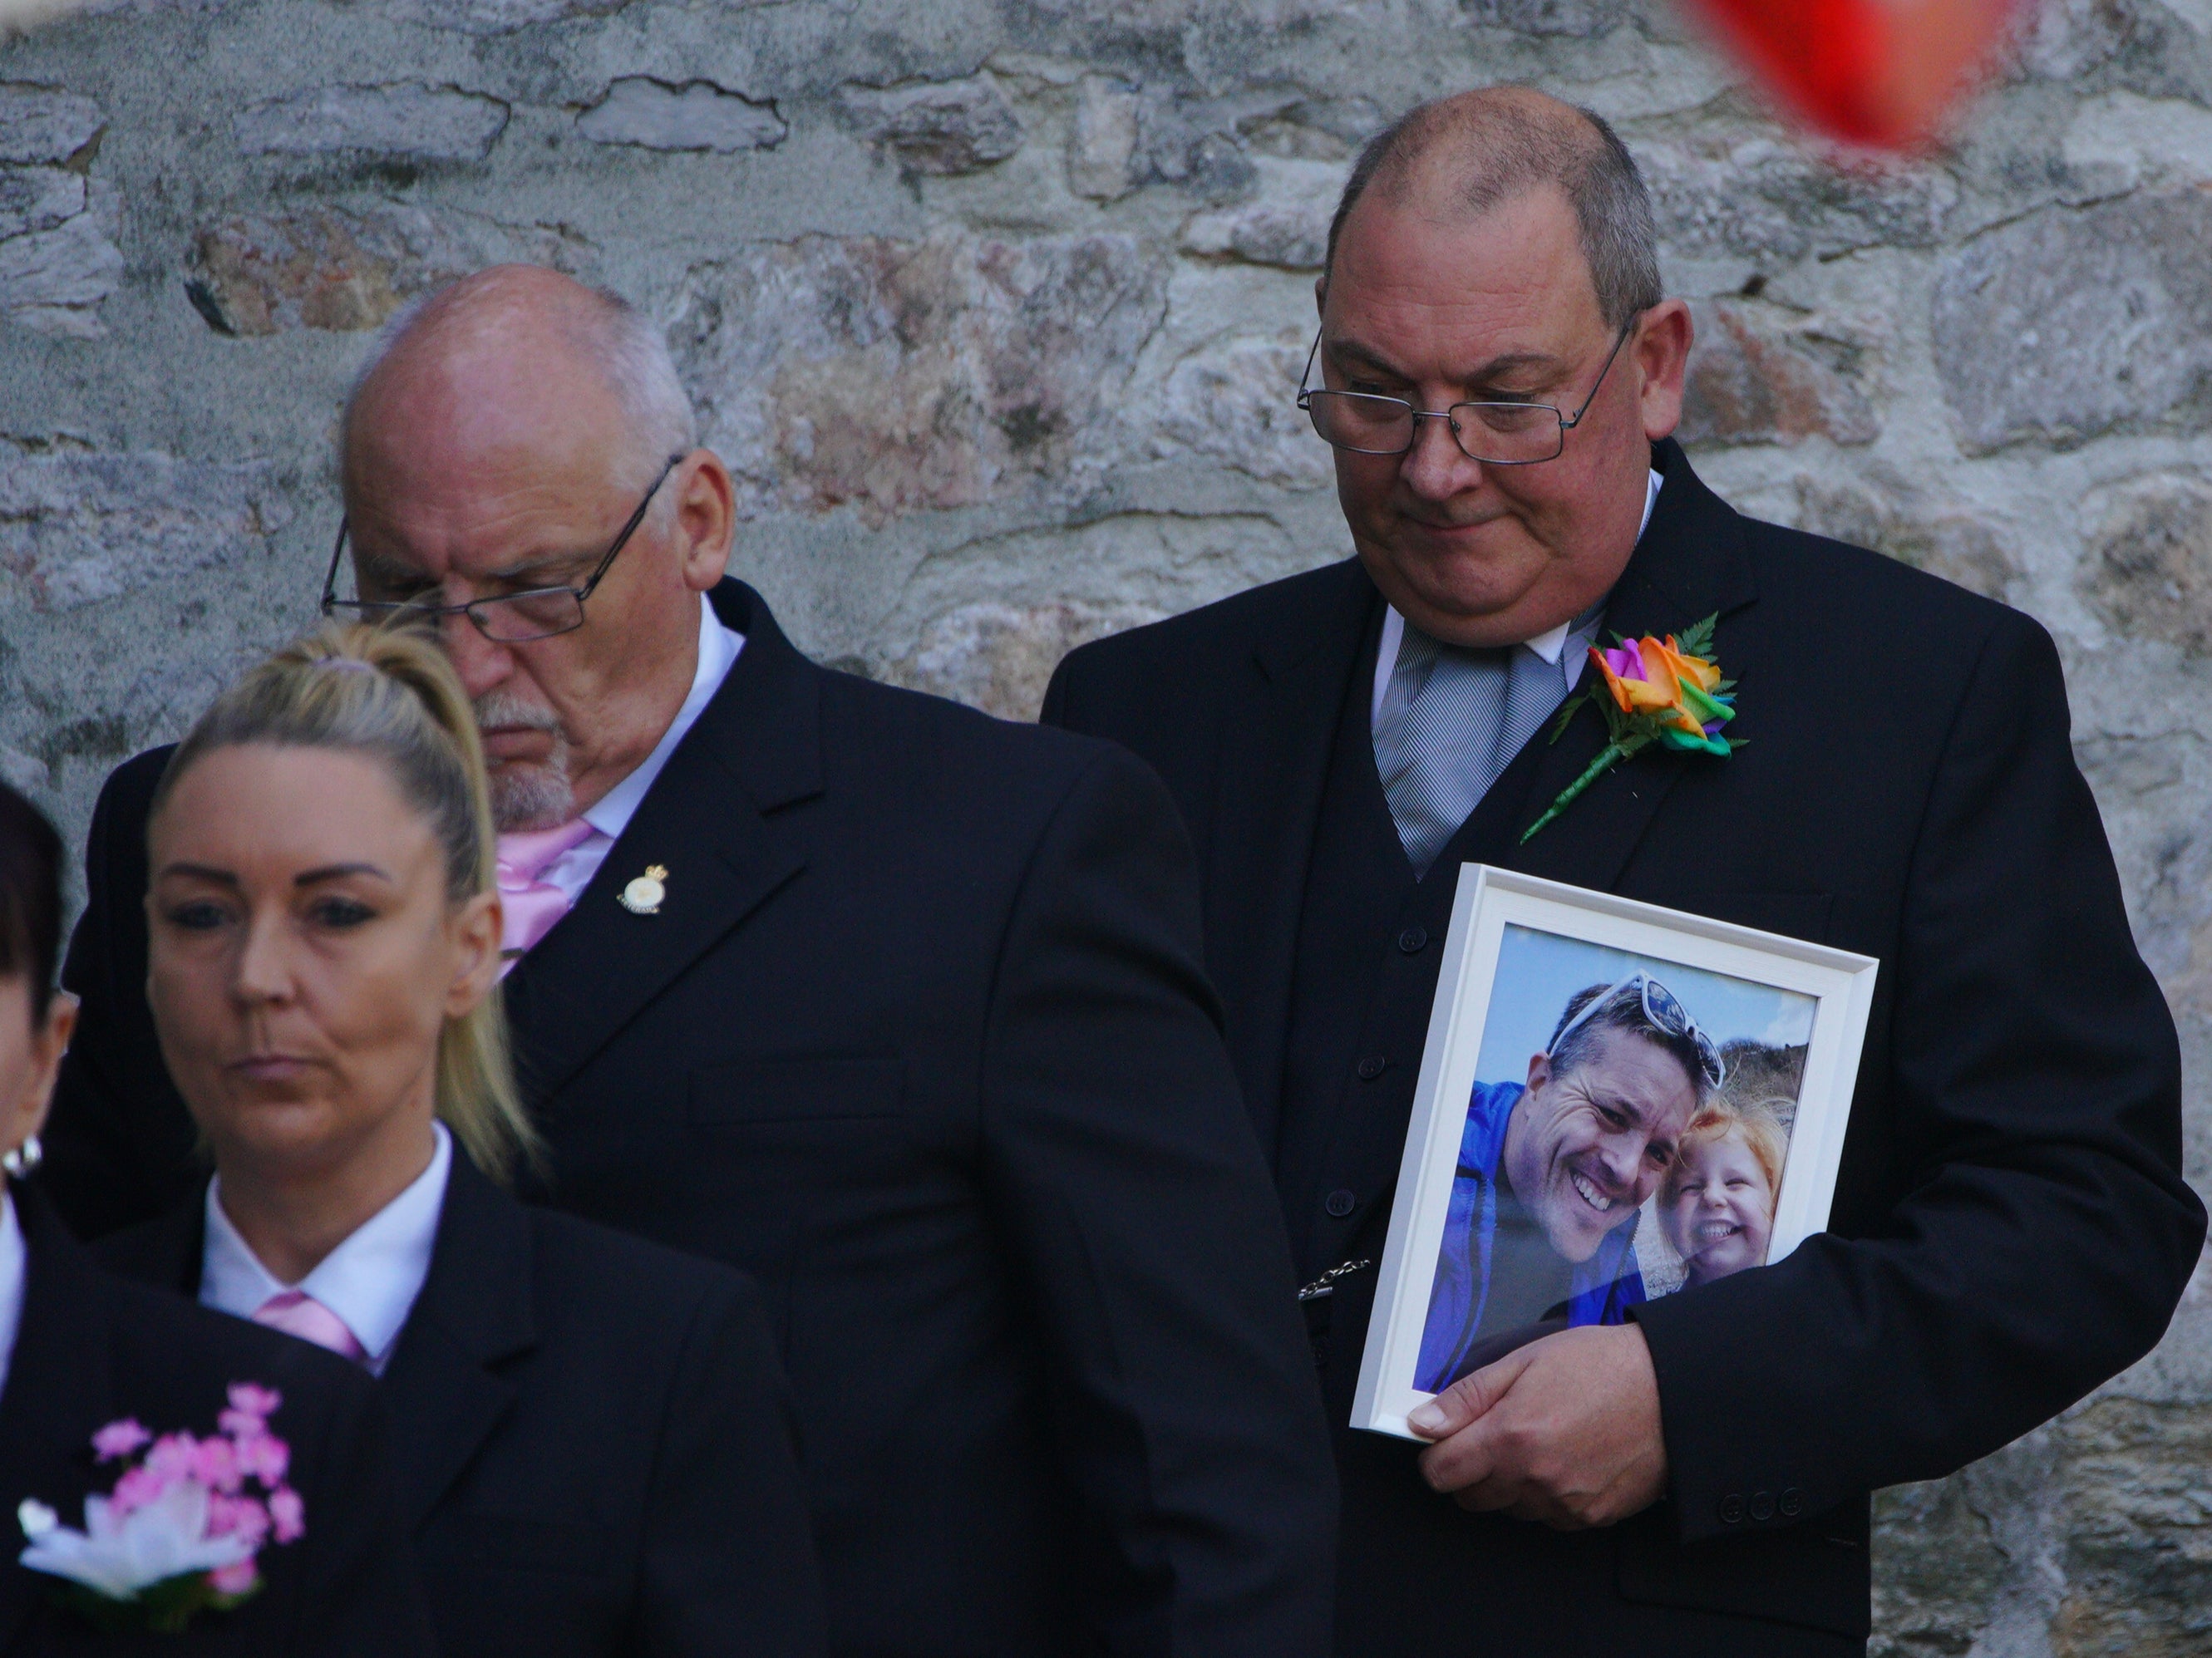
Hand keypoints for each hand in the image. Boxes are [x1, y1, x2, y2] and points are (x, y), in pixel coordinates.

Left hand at [1405, 1323, 1667, 1529]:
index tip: (1448, 1443)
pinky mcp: (1592, 1517)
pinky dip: (1548, 1496)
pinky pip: (1550, 1517)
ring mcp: (1565, 1504)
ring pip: (1511, 1509)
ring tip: (1543, 1441)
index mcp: (1511, 1437)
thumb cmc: (1601, 1366)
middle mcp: (1535, 1479)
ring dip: (1513, 1484)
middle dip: (1473, 1470)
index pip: (1441, 1474)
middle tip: (1500, 1434)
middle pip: (1472, 1497)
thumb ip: (1468, 1397)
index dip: (1437, 1456)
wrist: (1671, 1390)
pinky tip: (1568, 1460)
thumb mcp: (1524, 1361)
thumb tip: (1424, 1423)